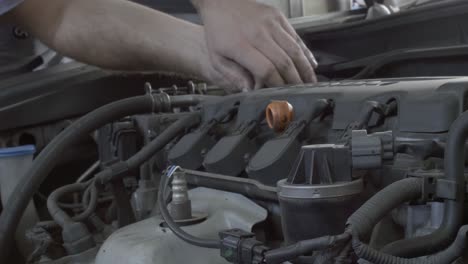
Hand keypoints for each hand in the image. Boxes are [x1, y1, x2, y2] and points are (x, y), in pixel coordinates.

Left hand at [193, 0, 317, 90]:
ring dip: (305, 69)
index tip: (280, 94)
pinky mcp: (278, 17)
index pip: (266, 70)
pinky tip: (311, 64)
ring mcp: (270, 23)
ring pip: (294, 50)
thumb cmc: (218, 31)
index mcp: (241, 46)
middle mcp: (258, 33)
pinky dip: (305, 52)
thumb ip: (233, 76)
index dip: (276, 85)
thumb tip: (249, 91)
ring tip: (311, 82)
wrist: (221, 2)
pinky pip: (296, 36)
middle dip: (294, 81)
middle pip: (284, 62)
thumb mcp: (216, 58)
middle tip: (301, 93)